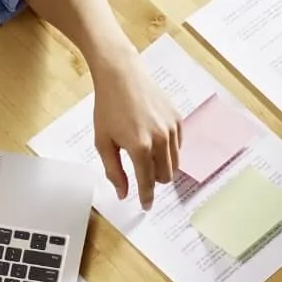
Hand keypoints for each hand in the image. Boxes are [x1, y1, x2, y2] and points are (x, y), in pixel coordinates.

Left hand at [90, 50, 181, 210]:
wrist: (122, 75)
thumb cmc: (108, 108)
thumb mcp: (103, 142)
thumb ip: (113, 171)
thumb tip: (123, 193)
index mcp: (139, 147)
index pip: (147, 182)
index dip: (146, 197)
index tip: (146, 206)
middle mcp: (160, 140)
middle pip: (165, 176)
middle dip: (155, 180)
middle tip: (142, 175)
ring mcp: (172, 128)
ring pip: (174, 163)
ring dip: (163, 167)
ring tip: (147, 157)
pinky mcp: (178, 119)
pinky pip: (178, 145)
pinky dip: (168, 150)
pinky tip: (154, 140)